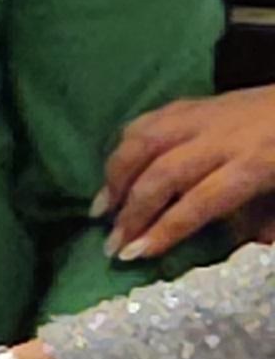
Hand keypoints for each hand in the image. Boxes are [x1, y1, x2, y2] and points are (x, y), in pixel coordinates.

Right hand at [96, 87, 274, 262]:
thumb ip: (270, 220)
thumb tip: (244, 243)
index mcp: (255, 163)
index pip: (199, 202)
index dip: (164, 229)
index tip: (134, 255)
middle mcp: (221, 137)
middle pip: (162, 174)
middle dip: (131, 211)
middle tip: (109, 243)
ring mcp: (204, 115)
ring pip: (144, 140)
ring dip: (115, 175)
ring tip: (101, 207)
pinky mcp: (195, 103)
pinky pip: (148, 120)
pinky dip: (124, 145)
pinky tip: (116, 168)